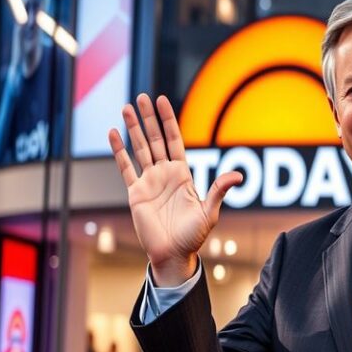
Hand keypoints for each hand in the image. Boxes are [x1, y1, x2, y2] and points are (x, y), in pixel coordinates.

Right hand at [108, 94, 242, 285]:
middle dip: (148, 118)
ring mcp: (149, 182)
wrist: (173, 254)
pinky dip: (119, 151)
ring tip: (126, 107)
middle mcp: (165, 174)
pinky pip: (125, 168)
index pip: (174, 140)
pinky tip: (113, 133)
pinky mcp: (135, 193)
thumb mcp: (209, 212)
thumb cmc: (194, 236)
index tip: (163, 101)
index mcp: (183, 174)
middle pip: (154, 139)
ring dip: (133, 128)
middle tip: (141, 96)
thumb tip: (238, 175)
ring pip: (139, 149)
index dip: (168, 121)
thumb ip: (219, 191)